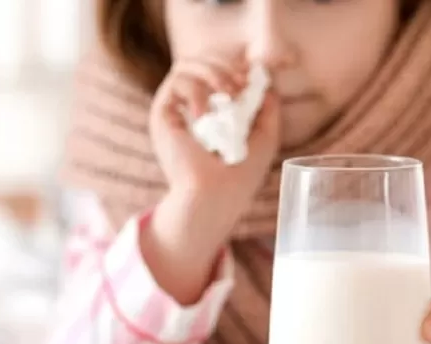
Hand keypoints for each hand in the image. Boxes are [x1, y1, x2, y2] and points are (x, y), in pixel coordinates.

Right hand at [149, 55, 280, 201]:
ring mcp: (175, 109)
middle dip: (225, 66)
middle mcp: (190, 106)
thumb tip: (266, 82)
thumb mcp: (264, 137)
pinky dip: (196, 91)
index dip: (233, 66)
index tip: (249, 82)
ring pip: (187, 63)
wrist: (217, 197)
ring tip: (227, 96)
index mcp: (212, 109)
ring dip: (213, 73)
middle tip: (239, 88)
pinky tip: (204, 115)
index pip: (216, 68)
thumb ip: (267, 109)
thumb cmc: (241, 175)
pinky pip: (177, 80)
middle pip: (201, 59)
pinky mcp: (162, 114)